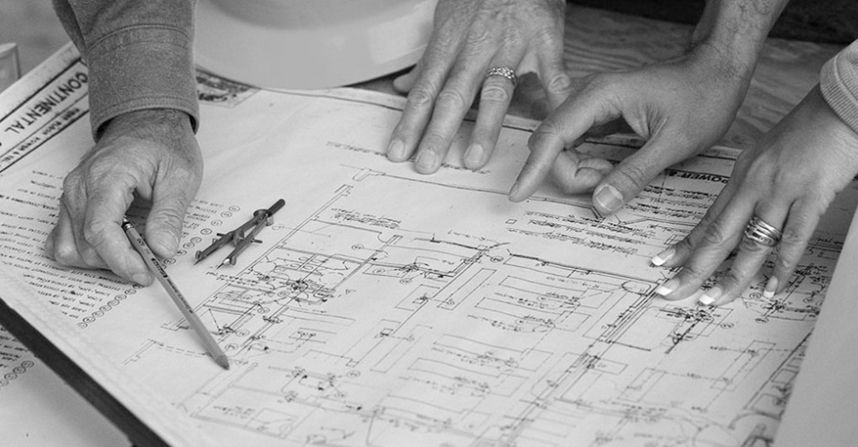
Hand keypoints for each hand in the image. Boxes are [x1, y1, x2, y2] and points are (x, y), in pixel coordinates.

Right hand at [45, 109, 202, 284]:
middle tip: (151, 264)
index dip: (122, 260)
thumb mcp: (181, 176)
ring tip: (135, 253)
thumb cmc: (163, 143)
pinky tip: (112, 250)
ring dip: (102, 261)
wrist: (146, 121)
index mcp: (107, 176)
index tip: (145, 274)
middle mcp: (80, 186)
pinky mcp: (71, 203)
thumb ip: (170, 214)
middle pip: (85, 244)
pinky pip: (62, 239)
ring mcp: (71, 195)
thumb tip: (163, 249)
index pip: (100, 230)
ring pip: (70, 247)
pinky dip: (85, 252)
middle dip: (118, 263)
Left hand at [386, 0, 569, 172]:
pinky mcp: (544, 42)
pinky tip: (553, 126)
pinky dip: (555, 101)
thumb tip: (401, 87)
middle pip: (452, 95)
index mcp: (449, 44)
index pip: (424, 90)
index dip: (410, 122)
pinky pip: (551, 75)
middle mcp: (476, 48)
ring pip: (494, 91)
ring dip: (483, 127)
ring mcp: (511, 46)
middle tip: (427, 165)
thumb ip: (427, 61)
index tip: (398, 151)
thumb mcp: (445, 20)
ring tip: (473, 159)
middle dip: (438, 133)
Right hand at [508, 43, 751, 215]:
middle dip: (569, 173)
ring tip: (615, 176)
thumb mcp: (673, 144)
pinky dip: (588, 164)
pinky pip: (579, 144)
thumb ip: (633, 175)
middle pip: (552, 144)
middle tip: (607, 185)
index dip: (534, 168)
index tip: (517, 194)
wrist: (718, 73)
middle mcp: (589, 97)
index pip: (553, 136)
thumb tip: (599, 204)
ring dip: (580, 170)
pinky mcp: (601, 115)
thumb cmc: (702, 98)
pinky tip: (610, 170)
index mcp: (601, 97)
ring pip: (563, 147)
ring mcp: (593, 106)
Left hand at [653, 86, 857, 304]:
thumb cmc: (808, 129)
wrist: (840, 105)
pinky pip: (793, 238)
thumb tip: (741, 212)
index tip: (664, 265)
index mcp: (741, 176)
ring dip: (731, 276)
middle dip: (693, 268)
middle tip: (672, 291)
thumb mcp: (766, 154)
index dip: (684, 245)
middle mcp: (754, 185)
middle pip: (718, 236)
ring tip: (713, 300)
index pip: (708, 219)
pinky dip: (781, 266)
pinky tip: (772, 286)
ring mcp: (781, 191)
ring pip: (751, 243)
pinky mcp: (811, 195)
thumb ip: (752, 184)